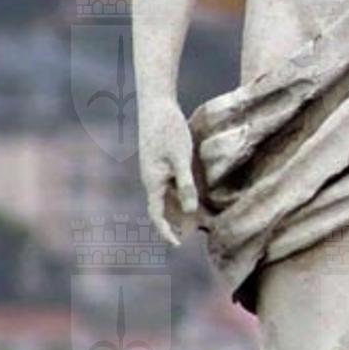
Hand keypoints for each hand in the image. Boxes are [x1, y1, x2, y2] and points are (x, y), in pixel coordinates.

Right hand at [139, 97, 198, 245]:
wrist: (156, 104)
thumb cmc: (169, 129)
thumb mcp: (182, 158)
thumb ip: (186, 185)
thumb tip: (190, 211)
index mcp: (153, 181)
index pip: (157, 214)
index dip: (166, 231)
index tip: (178, 245)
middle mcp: (151, 179)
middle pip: (162, 208)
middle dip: (175, 223)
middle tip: (194, 236)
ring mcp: (155, 170)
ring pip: (166, 197)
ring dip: (178, 210)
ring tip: (197, 221)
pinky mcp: (160, 162)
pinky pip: (169, 185)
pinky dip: (180, 194)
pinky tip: (193, 196)